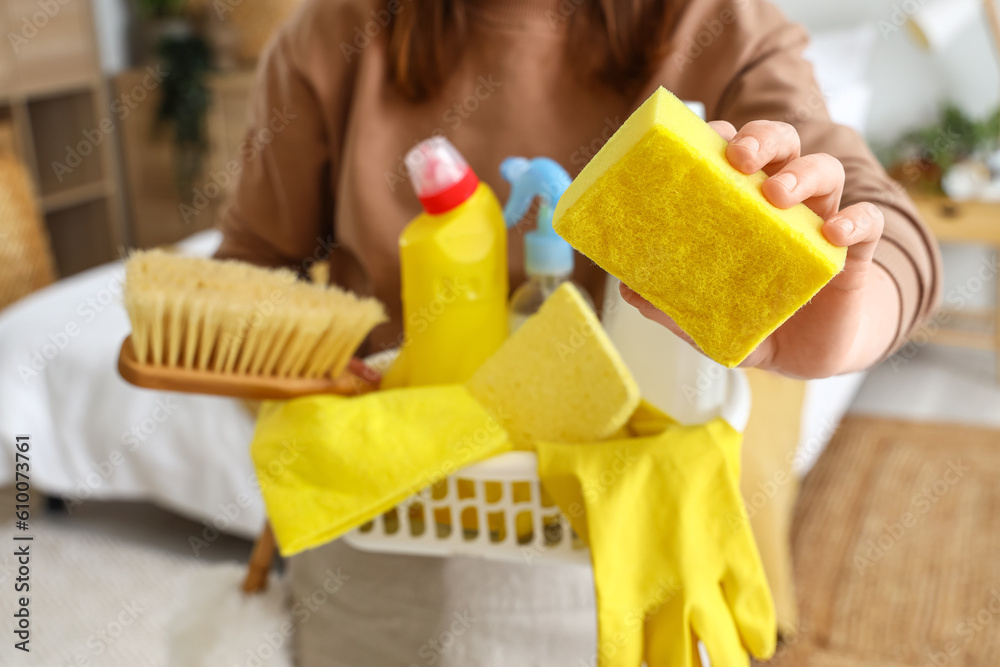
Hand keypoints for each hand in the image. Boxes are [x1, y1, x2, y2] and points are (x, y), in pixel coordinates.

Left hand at [620, 120, 899, 378]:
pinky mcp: (855, 253)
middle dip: (762, 139)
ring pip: (826, 170)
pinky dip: (855, 220)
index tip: (704, 140)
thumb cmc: (752, 319)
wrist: (804, 357)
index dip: (723, 135)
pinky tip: (834, 233)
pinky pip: (867, 222)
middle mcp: (784, 202)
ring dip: (802, 174)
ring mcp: (821, 221)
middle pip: (783, 145)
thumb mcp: (706, 318)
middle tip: (740, 157)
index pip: (737, 151)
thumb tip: (628, 290)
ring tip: (777, 194)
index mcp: (744, 204)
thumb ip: (671, 306)